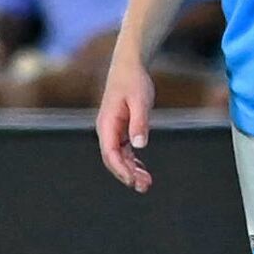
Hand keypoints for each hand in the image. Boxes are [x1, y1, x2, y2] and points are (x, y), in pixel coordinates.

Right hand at [97, 50, 155, 189]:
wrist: (129, 67)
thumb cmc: (134, 82)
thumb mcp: (140, 100)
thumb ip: (140, 122)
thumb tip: (140, 145)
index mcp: (106, 124)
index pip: (109, 153)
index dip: (121, 169)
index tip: (132, 180)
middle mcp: (106, 130)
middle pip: (113, 159)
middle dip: (127, 175)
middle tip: (144, 186)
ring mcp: (112, 131)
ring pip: (119, 158)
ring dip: (131, 171)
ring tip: (147, 184)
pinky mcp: (120, 130)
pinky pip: (124, 151)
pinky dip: (133, 162)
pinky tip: (144, 172)